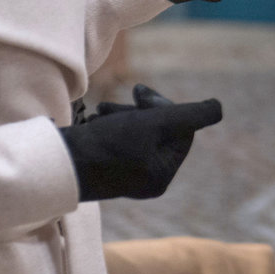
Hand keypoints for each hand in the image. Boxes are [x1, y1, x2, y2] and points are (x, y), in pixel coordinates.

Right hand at [57, 85, 222, 200]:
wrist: (56, 162)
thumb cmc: (106, 144)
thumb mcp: (153, 124)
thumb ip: (189, 115)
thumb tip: (218, 107)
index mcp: (162, 175)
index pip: (182, 130)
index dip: (165, 107)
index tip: (141, 95)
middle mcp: (147, 178)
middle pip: (161, 130)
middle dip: (142, 111)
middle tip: (129, 96)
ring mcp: (126, 174)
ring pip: (139, 131)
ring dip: (124, 114)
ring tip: (103, 112)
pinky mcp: (106, 166)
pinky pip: (119, 138)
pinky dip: (110, 124)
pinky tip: (95, 120)